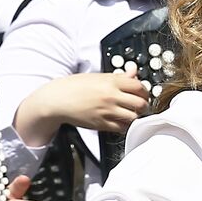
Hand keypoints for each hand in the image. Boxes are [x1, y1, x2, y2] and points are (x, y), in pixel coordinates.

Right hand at [17, 65, 149, 143]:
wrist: (57, 99)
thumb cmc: (74, 86)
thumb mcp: (97, 76)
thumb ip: (118, 77)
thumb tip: (133, 72)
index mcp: (111, 82)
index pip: (139, 86)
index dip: (145, 91)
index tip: (143, 93)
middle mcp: (111, 96)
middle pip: (140, 103)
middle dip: (144, 105)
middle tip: (141, 105)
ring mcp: (106, 111)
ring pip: (133, 117)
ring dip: (135, 116)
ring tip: (131, 114)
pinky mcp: (101, 124)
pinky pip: (121, 128)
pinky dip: (125, 125)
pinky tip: (121, 121)